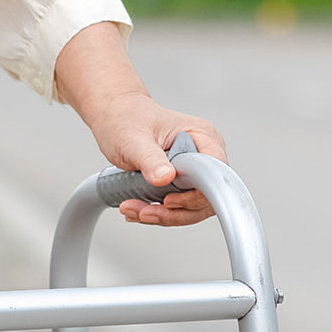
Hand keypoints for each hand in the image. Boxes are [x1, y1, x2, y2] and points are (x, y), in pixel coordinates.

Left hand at [52, 22, 226, 226]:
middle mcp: (204, 152)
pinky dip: (158, 212)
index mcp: (202, 136)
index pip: (215, 173)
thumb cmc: (126, 119)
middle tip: (146, 212)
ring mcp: (195, 168)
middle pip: (206, 196)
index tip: (169, 200)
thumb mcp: (134, 139)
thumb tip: (166, 177)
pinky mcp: (183, 180)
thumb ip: (150, 159)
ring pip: (193, 206)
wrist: (115, 117)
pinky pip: (179, 205)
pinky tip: (138, 210)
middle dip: (175, 212)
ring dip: (164, 215)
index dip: (196, 194)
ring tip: (135, 211)